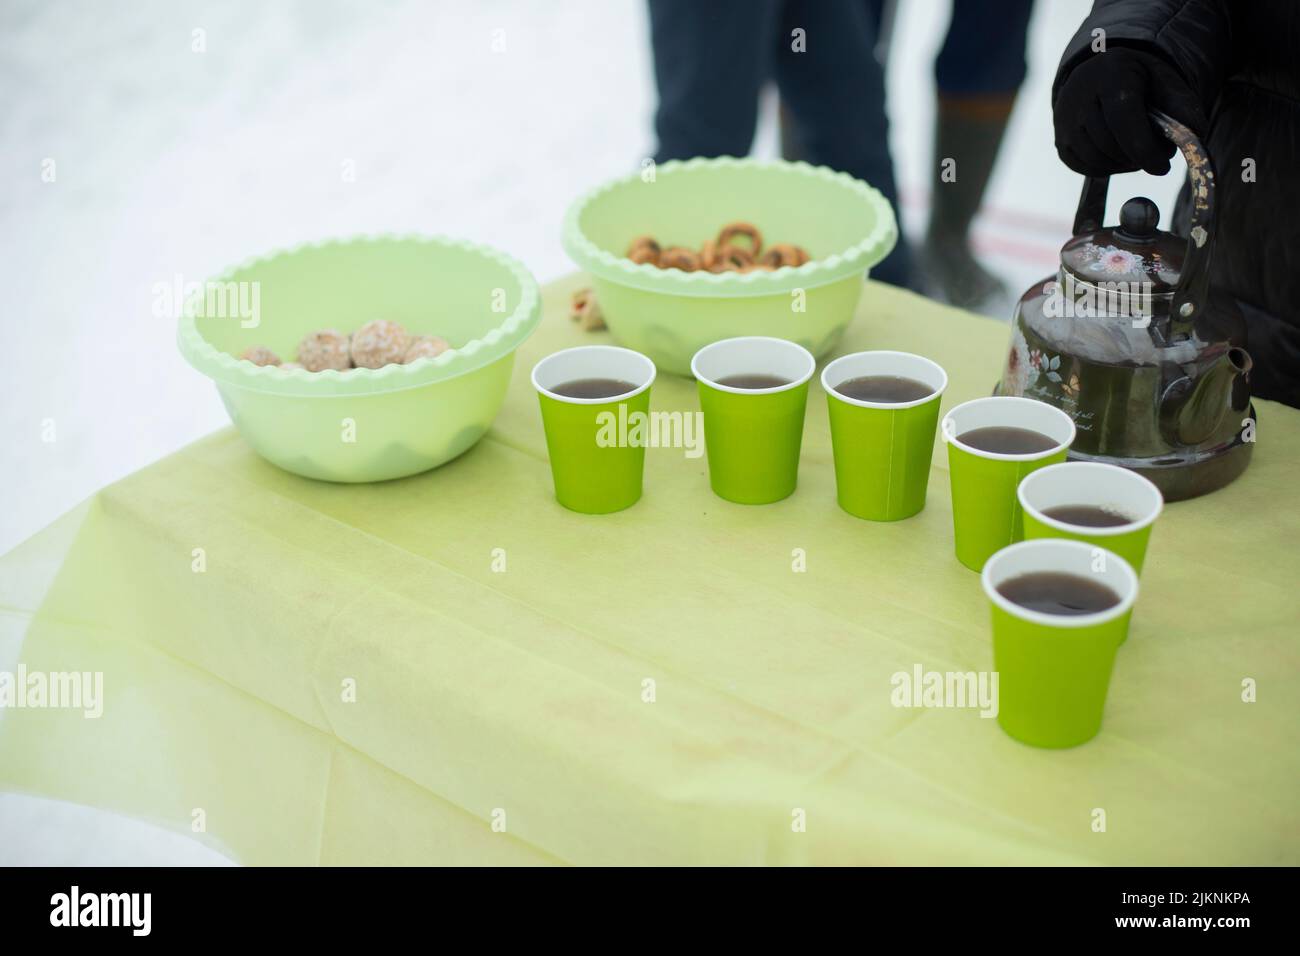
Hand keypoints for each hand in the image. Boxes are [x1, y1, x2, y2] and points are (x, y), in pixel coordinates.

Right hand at [1054, 47, 1206, 176]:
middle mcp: (1079, 98)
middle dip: (1138, 158)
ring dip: (1124, 165)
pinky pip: (1085, 168)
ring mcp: (1064, 123)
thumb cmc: (1138, 80)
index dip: (1144, 148)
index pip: (1122, 119)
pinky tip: (1120, 156)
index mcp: (1110, 75)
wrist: (1097, 74)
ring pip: (1097, 160)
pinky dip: (1107, 169)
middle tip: (1156, 157)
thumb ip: (1182, 105)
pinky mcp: (1060, 143)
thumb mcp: (1165, 81)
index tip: (1162, 167)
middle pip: (1110, 144)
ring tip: (1139, 153)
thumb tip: (1195, 135)